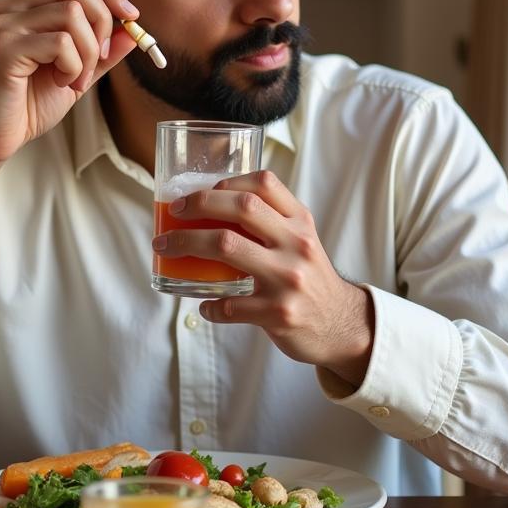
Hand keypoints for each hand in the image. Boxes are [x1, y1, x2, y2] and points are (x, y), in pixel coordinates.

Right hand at [0, 0, 138, 222]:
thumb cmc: (23, 107)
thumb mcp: (75, 73)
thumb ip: (101, 52)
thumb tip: (131, 31)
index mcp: (23, 9)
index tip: (131, 16)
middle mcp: (9, 9)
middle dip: (102, 22)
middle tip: (100, 58)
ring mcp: (3, 26)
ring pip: (71, 15)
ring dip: (88, 53)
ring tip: (75, 79)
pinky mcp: (4, 48)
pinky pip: (60, 43)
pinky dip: (73, 66)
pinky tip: (61, 82)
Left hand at [152, 170, 374, 386]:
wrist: (342, 325)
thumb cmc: (310, 278)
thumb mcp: (302, 241)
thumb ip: (271, 222)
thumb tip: (213, 205)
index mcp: (300, 223)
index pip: (264, 184)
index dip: (227, 181)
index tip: (200, 191)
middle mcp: (297, 245)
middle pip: (241, 207)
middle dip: (198, 204)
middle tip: (174, 212)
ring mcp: (287, 279)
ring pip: (226, 247)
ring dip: (186, 245)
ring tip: (165, 249)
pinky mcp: (278, 313)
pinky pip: (229, 305)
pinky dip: (209, 304)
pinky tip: (204, 304)